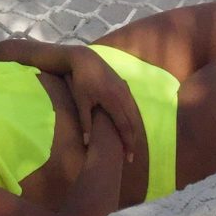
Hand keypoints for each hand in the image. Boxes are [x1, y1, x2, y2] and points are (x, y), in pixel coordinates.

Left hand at [66, 48, 141, 162]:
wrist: (85, 58)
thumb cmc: (81, 80)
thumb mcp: (81, 101)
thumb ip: (85, 122)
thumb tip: (86, 143)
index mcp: (113, 100)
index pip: (124, 127)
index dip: (127, 143)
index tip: (127, 157)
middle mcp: (123, 95)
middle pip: (132, 122)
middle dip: (132, 140)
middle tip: (130, 156)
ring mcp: (125, 89)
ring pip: (134, 113)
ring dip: (133, 129)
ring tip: (130, 143)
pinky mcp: (123, 85)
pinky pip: (132, 105)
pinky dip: (132, 117)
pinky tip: (129, 125)